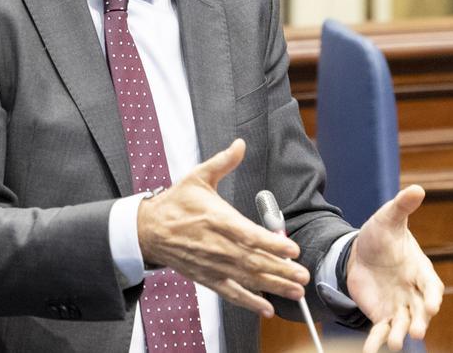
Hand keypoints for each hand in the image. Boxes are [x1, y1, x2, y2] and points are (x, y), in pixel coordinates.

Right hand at [137, 138, 308, 316]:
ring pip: (247, 279)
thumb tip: (239, 145)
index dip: (272, 244)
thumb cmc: (175, 204)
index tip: (291, 249)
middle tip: (303, 275)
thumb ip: (223, 162)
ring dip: (274, 286)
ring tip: (295, 291)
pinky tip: (266, 307)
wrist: (149, 229)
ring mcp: (213, 264)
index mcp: (217, 219)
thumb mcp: (198, 177)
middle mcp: (217, 245)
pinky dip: (249, 302)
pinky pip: (231, 292)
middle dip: (281, 270)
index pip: (249, 235)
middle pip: (254, 261)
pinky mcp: (207, 277)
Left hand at [346, 185, 443, 351]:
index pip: (431, 286)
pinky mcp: (382, 315)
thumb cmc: (381, 235)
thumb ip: (402, 206)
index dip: (432, 296)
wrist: (361, 251)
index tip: (432, 305)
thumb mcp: (388, 218)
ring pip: (402, 324)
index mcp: (420, 270)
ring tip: (393, 344)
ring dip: (399, 335)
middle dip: (419, 321)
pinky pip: (381, 331)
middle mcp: (413, 292)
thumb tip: (417, 188)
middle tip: (416, 331)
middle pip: (421, 310)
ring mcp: (399, 306)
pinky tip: (369, 352)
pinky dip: (376, 342)